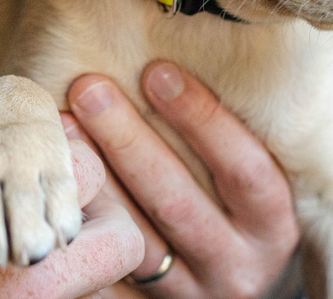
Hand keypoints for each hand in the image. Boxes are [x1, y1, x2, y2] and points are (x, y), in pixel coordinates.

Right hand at [0, 80, 143, 298]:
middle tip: (41, 187)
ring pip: (85, 279)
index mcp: (6, 240)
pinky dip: (32, 274)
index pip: (90, 181)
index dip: (67, 149)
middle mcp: (25, 294)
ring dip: (62, 242)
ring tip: (11, 215)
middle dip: (88, 206)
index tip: (34, 145)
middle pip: (116, 244)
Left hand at [65, 62, 299, 298]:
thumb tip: (169, 56)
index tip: (157, 70)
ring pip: (137, 239)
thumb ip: (230, 138)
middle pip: (178, 201)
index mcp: (274, 227)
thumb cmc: (239, 210)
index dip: (202, 119)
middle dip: (129, 140)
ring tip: (63, 126)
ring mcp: (192, 294)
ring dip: (96, 180)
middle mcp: (239, 267)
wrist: (231, 282)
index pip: (244, 170)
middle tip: (89, 88)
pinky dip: (83, 228)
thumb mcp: (253, 181)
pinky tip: (58, 186)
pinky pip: (110, 274)